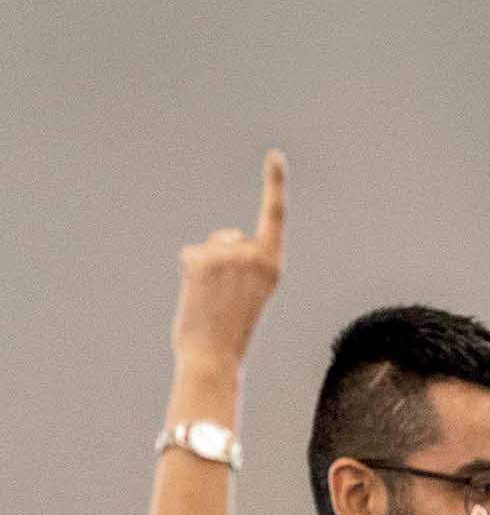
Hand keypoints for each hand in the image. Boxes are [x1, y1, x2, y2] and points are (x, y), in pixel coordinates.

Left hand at [171, 151, 287, 383]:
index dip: (274, 184)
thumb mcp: (247, 294)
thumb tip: (213, 248)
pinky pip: (190, 255)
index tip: (275, 156)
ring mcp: (227, 254)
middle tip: (222, 296)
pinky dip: (189, 274)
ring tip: (210, 300)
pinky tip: (196, 296)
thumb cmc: (231, 334)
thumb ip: (238, 265)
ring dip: (204, 269)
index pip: (274, 217)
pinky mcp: (202, 257)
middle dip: (221, 258)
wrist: (214, 358)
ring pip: (209, 247)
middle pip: (229, 237)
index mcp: (273, 266)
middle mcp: (254, 254)